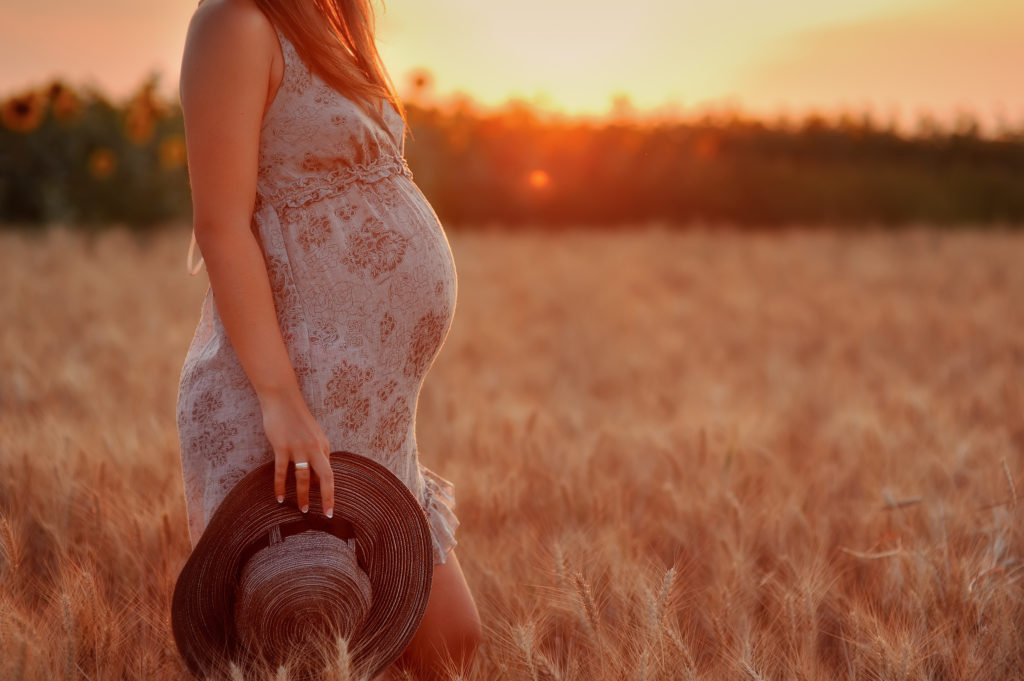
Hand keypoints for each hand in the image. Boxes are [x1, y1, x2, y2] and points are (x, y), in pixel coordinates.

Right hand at [258, 386, 334, 517]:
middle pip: (325, 476)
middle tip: (327, 514)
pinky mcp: (282, 446)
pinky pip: (281, 471)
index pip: (329, 473)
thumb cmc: (296, 419)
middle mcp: (314, 447)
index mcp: (323, 445)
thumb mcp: (313, 435)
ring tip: (303, 509)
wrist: (282, 399)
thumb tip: (314, 480)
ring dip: (302, 495)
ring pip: (303, 477)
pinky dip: (280, 486)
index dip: (329, 492)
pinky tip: (280, 498)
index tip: (330, 508)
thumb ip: (317, 454)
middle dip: (327, 496)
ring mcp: (298, 447)